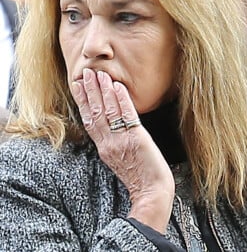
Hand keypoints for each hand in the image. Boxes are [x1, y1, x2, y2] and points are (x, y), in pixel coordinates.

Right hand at [72, 68, 174, 232]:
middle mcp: (109, 143)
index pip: (89, 120)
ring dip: (103, 90)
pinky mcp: (136, 139)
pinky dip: (121, 99)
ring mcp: (121, 141)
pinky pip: (127, 115)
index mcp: (104, 148)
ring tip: (99, 74)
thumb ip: (114, 142)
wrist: (151, 192)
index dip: (83, 102)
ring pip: (108, 111)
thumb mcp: (120, 158)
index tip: (77, 85)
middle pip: (95, 113)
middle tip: (85, 72)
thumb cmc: (140, 176)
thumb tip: (113, 125)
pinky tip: (118, 86)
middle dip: (89, 91)